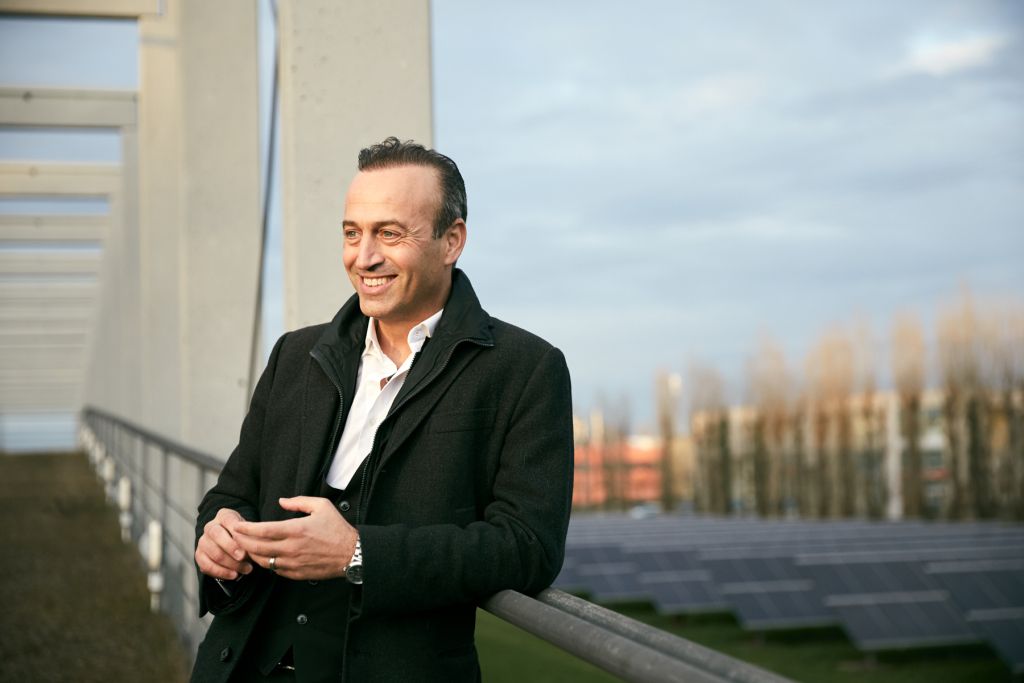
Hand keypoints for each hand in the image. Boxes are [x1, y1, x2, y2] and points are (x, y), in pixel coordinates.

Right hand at [195, 508, 253, 579]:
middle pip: (216, 534)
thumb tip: (253, 546)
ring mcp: (203, 541)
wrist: (233, 544)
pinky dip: (221, 572)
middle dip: (231, 547)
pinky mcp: (199, 555)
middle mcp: (210, 526)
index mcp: (224, 516)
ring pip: (212, 552)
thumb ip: (249, 536)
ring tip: (246, 569)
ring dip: (230, 563)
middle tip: (243, 557)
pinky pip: (206, 565)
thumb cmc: (244, 536)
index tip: (246, 542)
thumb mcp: (249, 531)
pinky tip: (234, 575)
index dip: (236, 531)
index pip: (228, 520)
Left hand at [231, 496, 357, 580]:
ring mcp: (293, 563)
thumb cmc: (337, 528)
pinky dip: (266, 563)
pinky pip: (275, 570)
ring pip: (263, 561)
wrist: (351, 554)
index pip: (263, 531)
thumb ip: (299, 502)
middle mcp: (292, 548)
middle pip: (257, 547)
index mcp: (296, 530)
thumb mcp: (322, 506)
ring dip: (252, 554)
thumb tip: (281, 501)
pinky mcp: (296, 574)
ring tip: (246, 547)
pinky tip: (265, 557)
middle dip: (242, 542)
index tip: (237, 526)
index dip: (246, 529)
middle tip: (235, 537)